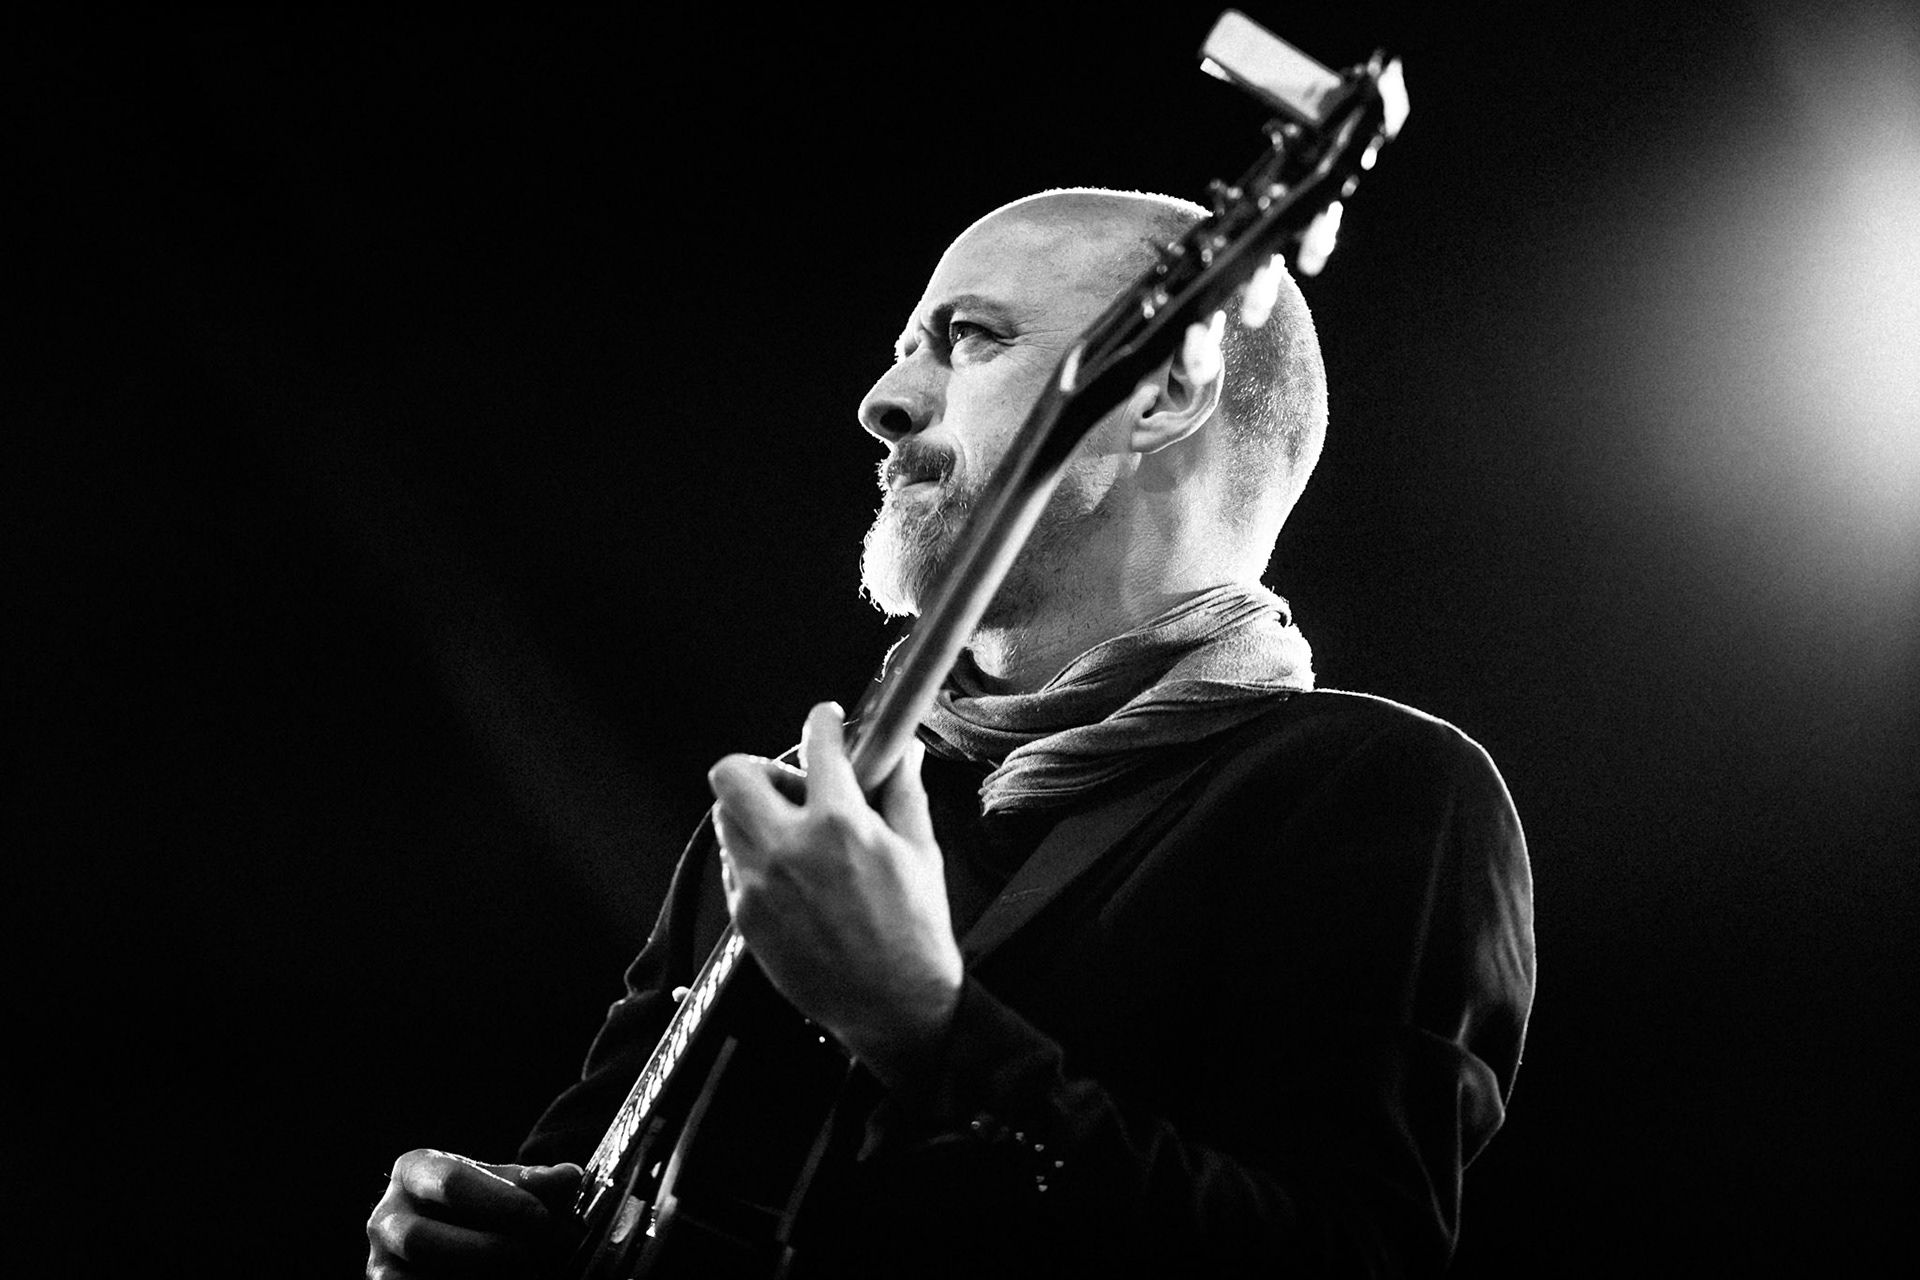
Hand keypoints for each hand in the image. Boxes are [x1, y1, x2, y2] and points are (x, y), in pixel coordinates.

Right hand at [366, 1148, 579, 1276]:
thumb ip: (537, 1181)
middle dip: (487, 1250)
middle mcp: (386, 1215)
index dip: (501, 1202)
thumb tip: (568, 1179)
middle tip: (534, 1255)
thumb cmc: (487, 1203)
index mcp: (414, 1170)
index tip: (544, 1219)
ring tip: (524, 1273)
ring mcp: (380, 1261)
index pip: (451, 1182)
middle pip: (423, 1238)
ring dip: (477, 1278)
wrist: (461, 1234)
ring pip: (415, 1278)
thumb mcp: (508, 1185)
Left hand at [707, 702, 961, 1085]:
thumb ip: (902, 792)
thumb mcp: (920, 852)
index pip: (816, 745)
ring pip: (725, 818)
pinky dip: (753, 856)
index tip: (826, 721)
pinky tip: (788, 873)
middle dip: (759, 767)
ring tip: (790, 831)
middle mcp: (788, 849)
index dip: (822, 722)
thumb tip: (903, 752)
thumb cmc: (915, 933)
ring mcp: (759, 885)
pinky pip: (732, 866)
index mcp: (839, 824)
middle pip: (733, 774)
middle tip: (791, 785)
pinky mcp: (744, 917)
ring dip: (753, 812)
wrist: (893, 1007)